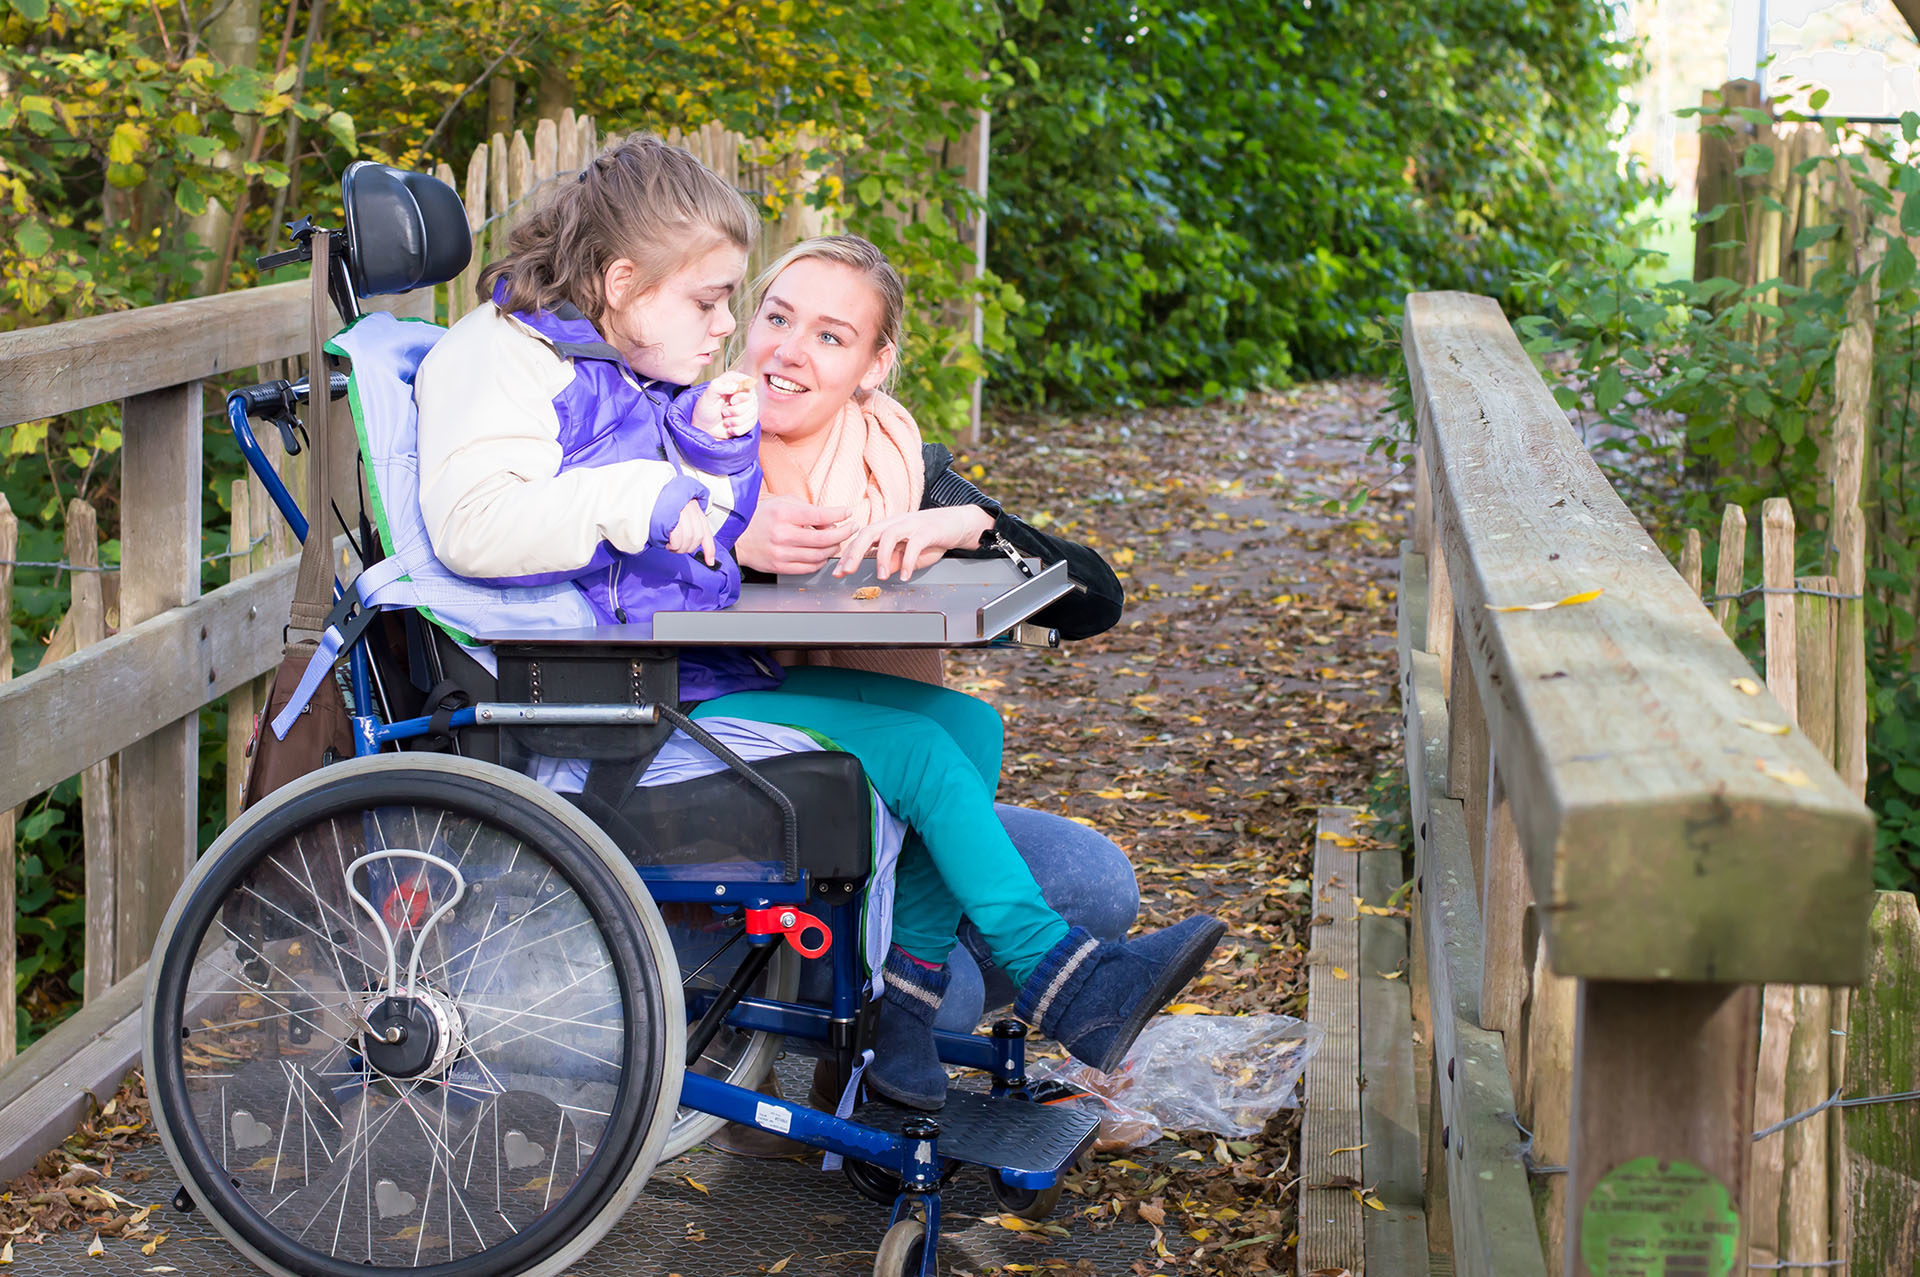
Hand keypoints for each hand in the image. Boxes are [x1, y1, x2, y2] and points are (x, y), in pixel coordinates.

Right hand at [666, 498, 716, 565]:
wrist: (649, 494)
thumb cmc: (663, 507)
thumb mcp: (681, 513)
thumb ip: (691, 526)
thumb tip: (696, 544)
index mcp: (696, 510)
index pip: (706, 532)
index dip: (710, 550)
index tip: (710, 562)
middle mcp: (691, 509)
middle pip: (697, 537)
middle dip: (688, 548)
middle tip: (677, 548)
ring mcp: (682, 511)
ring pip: (688, 538)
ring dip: (679, 547)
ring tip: (670, 545)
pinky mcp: (670, 516)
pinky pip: (677, 537)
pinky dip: (673, 544)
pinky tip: (667, 542)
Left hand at [691, 371, 756, 440]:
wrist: (705, 427)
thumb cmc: (705, 409)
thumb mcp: (708, 396)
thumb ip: (718, 386)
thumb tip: (735, 386)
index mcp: (733, 381)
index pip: (748, 383)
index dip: (742, 394)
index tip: (732, 401)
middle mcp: (743, 392)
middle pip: (751, 400)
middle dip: (736, 410)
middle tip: (724, 412)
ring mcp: (748, 406)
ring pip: (752, 413)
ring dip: (735, 421)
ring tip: (725, 421)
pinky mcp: (750, 418)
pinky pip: (751, 424)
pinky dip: (738, 429)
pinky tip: (730, 427)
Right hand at [734, 495, 852, 574]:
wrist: (736, 538)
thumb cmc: (761, 517)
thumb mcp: (782, 503)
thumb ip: (807, 509)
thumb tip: (832, 520)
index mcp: (783, 514)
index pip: (820, 515)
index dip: (839, 514)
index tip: (848, 513)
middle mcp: (783, 535)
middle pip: (824, 538)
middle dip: (843, 533)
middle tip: (851, 528)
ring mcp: (781, 553)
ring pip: (819, 555)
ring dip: (834, 548)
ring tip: (837, 541)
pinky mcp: (780, 567)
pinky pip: (809, 567)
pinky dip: (821, 560)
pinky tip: (823, 553)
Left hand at [833, 505, 994, 581]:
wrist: (960, 523)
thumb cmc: (933, 538)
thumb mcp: (910, 553)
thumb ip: (895, 560)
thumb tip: (881, 571)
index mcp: (889, 526)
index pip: (862, 538)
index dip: (848, 554)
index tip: (838, 571)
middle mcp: (897, 522)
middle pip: (869, 532)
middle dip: (855, 551)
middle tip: (847, 571)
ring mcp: (912, 524)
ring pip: (889, 535)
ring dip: (881, 557)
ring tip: (880, 577)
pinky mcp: (929, 529)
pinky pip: (914, 544)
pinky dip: (908, 561)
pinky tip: (905, 576)